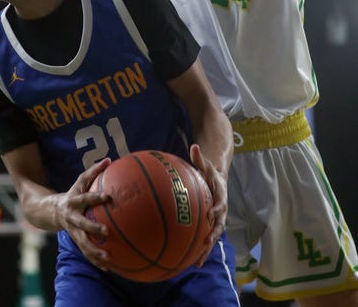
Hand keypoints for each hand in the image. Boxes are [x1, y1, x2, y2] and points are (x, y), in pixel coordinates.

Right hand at [54, 157, 111, 269]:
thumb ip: (94, 171)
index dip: (96, 197)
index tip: (108, 197)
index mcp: (74, 202)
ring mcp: (72, 231)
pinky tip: (108, 268)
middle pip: (82, 225)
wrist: (50, 211)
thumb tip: (109, 159)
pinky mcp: (75, 241)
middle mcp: (72, 218)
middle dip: (93, 229)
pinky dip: (96, 260)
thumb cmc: (73, 193)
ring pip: (83, 244)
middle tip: (106, 232)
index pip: (86, 198)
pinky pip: (86, 252)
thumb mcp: (80, 181)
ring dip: (94, 252)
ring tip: (108, 258)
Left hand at [190, 143, 227, 263]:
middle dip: (213, 235)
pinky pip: (204, 239)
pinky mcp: (210, 225)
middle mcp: (221, 210)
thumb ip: (200, 157)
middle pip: (219, 225)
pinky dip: (199, 250)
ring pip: (212, 237)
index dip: (218, 209)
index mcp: (221, 196)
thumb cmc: (210, 172)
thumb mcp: (206, 164)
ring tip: (196, 263)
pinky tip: (188, 261)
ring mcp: (216, 220)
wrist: (218, 180)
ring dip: (206, 250)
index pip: (221, 203)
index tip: (212, 214)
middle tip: (207, 243)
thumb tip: (194, 146)